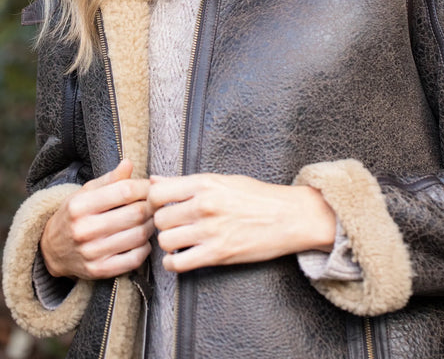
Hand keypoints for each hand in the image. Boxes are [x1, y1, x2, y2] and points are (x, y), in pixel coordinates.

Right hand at [40, 158, 153, 279]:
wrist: (51, 250)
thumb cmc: (74, 214)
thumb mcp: (85, 192)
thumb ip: (110, 179)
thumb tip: (128, 163)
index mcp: (80, 205)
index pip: (125, 191)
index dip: (145, 187)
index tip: (150, 187)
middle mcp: (84, 229)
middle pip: (136, 213)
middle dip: (151, 206)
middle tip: (154, 203)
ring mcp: (91, 253)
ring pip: (139, 235)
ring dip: (151, 225)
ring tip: (149, 219)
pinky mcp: (99, 271)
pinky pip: (135, 259)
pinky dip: (145, 247)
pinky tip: (141, 239)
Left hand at [149, 173, 335, 272]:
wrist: (289, 216)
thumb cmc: (258, 196)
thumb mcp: (223, 179)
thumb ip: (187, 182)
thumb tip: (155, 179)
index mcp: (205, 183)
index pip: (158, 192)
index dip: (153, 201)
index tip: (160, 206)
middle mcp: (204, 205)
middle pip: (159, 218)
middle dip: (162, 224)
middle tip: (172, 225)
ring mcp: (210, 231)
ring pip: (165, 241)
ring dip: (168, 243)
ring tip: (179, 240)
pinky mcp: (217, 254)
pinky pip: (178, 264)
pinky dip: (173, 263)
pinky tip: (181, 257)